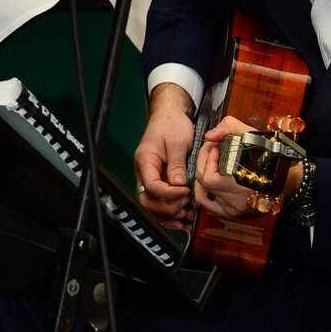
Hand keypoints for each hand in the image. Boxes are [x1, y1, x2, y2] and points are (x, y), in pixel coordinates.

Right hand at [134, 85, 196, 223]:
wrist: (170, 116)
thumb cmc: (171, 124)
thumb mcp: (177, 142)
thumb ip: (176, 164)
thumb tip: (178, 185)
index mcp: (145, 162)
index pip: (151, 186)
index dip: (169, 194)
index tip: (185, 191)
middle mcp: (144, 173)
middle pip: (147, 201)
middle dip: (166, 208)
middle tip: (185, 205)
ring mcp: (150, 178)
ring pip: (152, 205)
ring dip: (168, 214)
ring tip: (186, 215)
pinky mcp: (159, 181)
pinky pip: (160, 201)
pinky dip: (170, 211)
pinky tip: (184, 215)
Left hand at [194, 115, 305, 221]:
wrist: (289, 177)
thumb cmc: (273, 155)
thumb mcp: (253, 133)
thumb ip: (228, 127)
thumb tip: (210, 136)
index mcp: (242, 184)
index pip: (208, 176)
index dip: (206, 158)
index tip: (214, 146)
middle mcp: (237, 201)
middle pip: (204, 184)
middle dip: (203, 163)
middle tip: (211, 150)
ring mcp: (235, 210)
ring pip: (205, 195)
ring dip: (203, 177)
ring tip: (211, 164)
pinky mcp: (235, 214)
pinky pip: (211, 206)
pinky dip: (206, 192)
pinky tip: (211, 180)